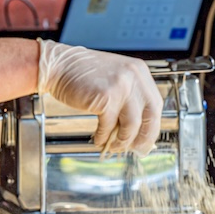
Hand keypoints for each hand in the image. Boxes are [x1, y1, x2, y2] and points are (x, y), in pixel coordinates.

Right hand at [36, 39, 162, 155]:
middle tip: (136, 149)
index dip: (152, 126)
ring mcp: (121, 86)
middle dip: (143, 137)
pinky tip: (99, 138)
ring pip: (132, 124)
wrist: (59, 64)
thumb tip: (136, 127)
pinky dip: (103, 135)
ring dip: (122, 140)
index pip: (156, 104)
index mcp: (139, 71)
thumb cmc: (82, 73)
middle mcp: (134, 77)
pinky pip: (109, 124)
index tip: (147, 139)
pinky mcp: (105, 97)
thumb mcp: (114, 78)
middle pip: (150, 115)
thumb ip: (128, 96)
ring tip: (114, 145)